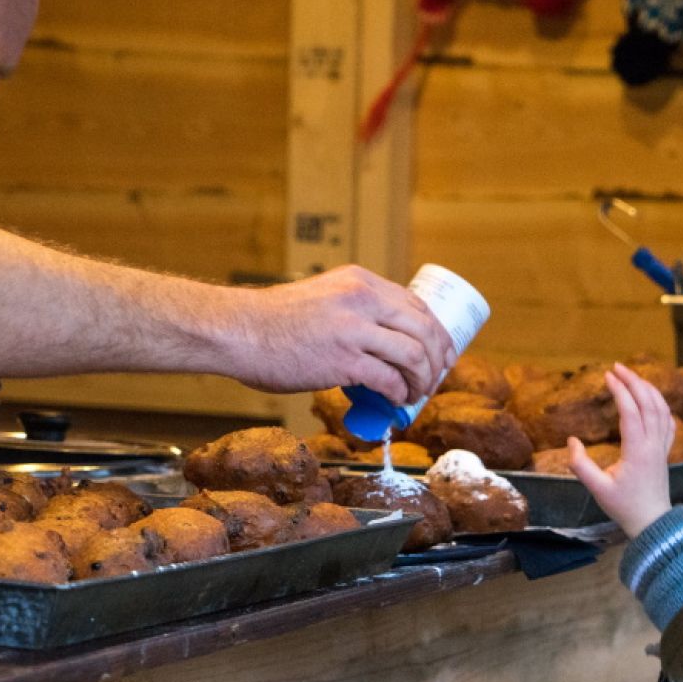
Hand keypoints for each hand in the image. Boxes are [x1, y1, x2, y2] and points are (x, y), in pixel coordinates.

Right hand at [232, 265, 454, 402]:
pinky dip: (399, 393)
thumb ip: (353, 309)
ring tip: (417, 393)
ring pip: (414, 354)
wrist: (239, 330)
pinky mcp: (343, 359)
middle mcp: (363, 299)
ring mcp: (354, 329)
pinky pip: (389, 378)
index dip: (437, 332)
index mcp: (360, 281)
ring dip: (424, 379)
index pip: (415, 304)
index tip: (443, 351)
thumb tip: (381, 340)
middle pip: (424, 328)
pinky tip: (396, 400)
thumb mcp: (323, 296)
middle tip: (437, 376)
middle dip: (438, 357)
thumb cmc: (274, 321)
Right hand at [568, 363, 674, 537]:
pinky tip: (653, 399)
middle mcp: (653, 445)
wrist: (652, 522)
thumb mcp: (597, 489)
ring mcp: (662, 447)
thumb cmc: (623, 507)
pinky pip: (668, 421)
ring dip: (648, 389)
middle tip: (617, 367)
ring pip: (661, 409)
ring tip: (633, 376)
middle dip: (634, 381)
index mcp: (637, 451)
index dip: (620, 390)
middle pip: (648, 403)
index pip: (630, 411)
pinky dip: (661, 405)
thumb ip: (580, 465)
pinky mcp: (665, 452)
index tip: (607, 375)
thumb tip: (571, 441)